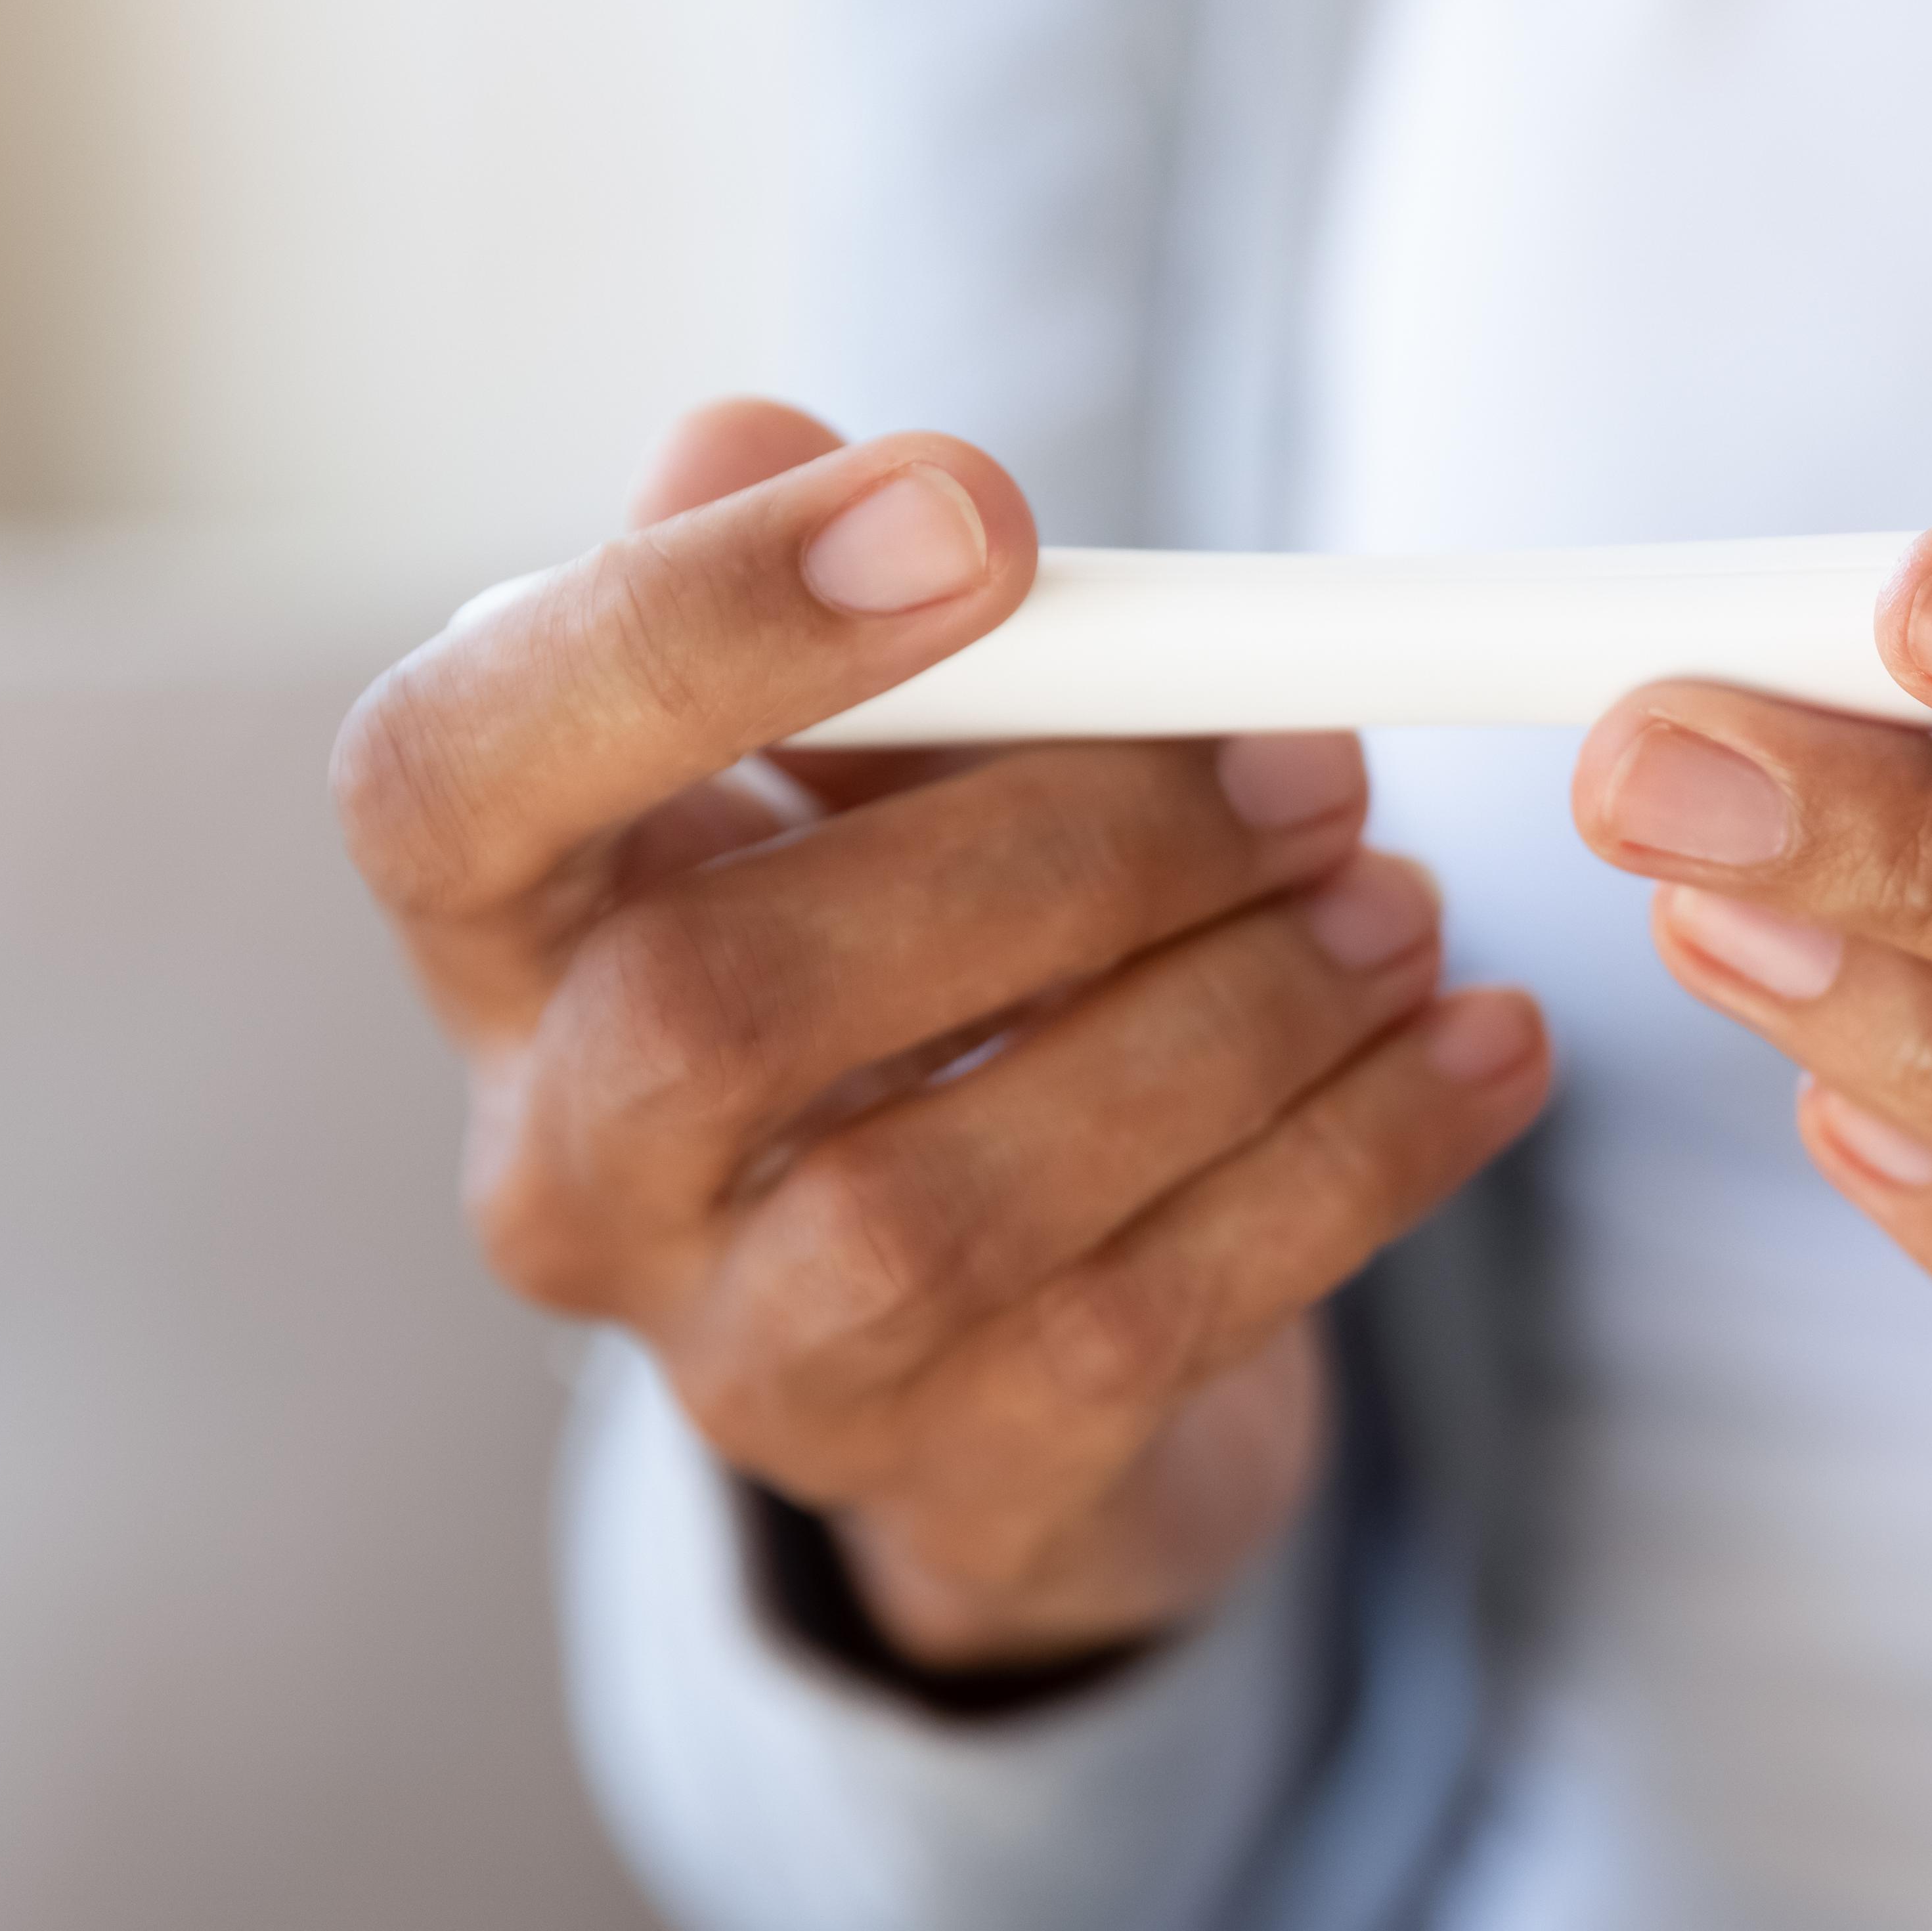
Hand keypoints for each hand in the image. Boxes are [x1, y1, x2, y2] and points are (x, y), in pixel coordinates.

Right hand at [335, 401, 1550, 1666]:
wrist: (1036, 1345)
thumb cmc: (939, 982)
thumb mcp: (875, 784)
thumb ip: (831, 618)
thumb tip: (753, 439)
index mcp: (515, 937)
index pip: (449, 775)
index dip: (685, 632)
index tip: (972, 510)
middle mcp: (569, 1169)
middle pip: (720, 1007)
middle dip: (1062, 855)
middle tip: (1312, 767)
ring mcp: (745, 1363)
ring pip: (942, 1199)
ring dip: (1228, 1021)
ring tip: (1397, 904)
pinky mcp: (956, 1491)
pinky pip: (1153, 1325)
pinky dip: (1355, 1160)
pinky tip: (1482, 1043)